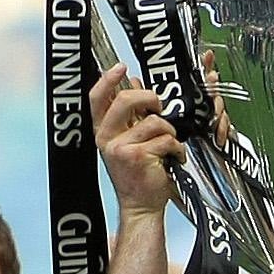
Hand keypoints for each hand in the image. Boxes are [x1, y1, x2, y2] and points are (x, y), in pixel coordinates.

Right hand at [91, 64, 180, 216]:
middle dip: (149, 97)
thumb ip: (130, 115)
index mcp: (102, 132)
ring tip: (169, 145)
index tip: (121, 67)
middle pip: (125, 99)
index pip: (96, 99)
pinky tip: (174, 158)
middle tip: (159, 107)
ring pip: (154, 121)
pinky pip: (166, 139)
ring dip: (169, 131)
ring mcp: (121, 148)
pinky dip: (177, 148)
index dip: (107, 80)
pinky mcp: (138, 157)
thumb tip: (134, 82)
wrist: (141, 206)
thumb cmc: (138, 174)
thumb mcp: (128, 141)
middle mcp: (107, 139)